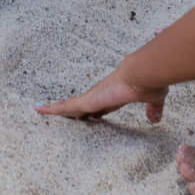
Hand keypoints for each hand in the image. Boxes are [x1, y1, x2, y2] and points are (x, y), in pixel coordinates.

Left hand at [36, 65, 166, 123]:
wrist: (142, 75)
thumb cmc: (149, 83)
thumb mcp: (154, 100)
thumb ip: (153, 109)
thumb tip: (155, 119)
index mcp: (114, 96)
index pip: (101, 106)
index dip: (94, 111)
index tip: (91, 115)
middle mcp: (100, 95)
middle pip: (81, 106)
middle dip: (72, 112)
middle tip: (62, 116)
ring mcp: (92, 97)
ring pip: (69, 106)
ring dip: (57, 109)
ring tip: (42, 111)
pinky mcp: (87, 101)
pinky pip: (64, 106)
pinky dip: (52, 109)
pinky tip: (39, 110)